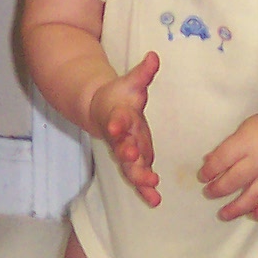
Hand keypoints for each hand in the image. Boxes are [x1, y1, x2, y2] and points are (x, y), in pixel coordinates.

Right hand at [87, 52, 161, 206]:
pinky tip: (155, 201)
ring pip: (130, 167)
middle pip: (122, 147)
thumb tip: (154, 56)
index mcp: (120, 116)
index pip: (118, 119)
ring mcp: (126, 151)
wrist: (101, 111)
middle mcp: (121, 137)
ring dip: (139, 177)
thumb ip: (143, 73)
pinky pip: (138, 177)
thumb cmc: (120, 97)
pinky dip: (145, 190)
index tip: (116, 125)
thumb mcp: (131, 82)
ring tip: (151, 188)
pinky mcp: (133, 161)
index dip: (117, 123)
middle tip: (133, 159)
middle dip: (128, 154)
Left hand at [201, 105, 257, 221]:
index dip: (209, 171)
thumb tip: (210, 162)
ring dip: (235, 208)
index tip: (203, 176)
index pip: (222, 159)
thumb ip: (229, 146)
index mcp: (248, 141)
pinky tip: (252, 214)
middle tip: (209, 192)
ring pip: (252, 198)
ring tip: (223, 213)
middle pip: (234, 180)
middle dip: (217, 189)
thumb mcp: (246, 127)